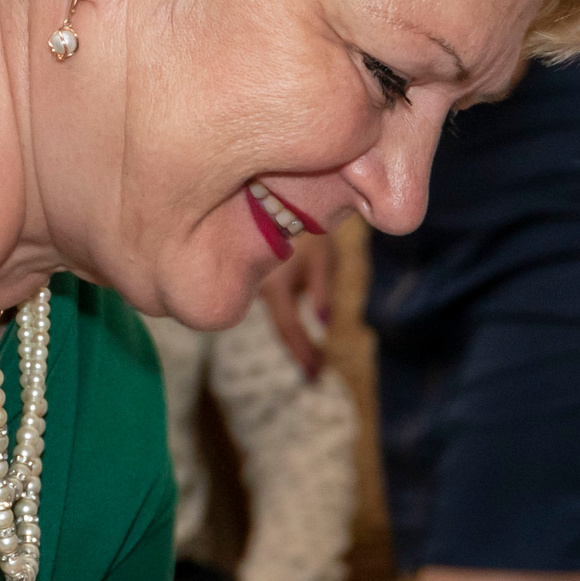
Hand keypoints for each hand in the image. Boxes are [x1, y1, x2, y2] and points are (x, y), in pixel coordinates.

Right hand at [258, 231, 335, 376]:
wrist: (278, 204)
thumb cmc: (308, 229)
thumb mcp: (320, 258)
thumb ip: (321, 291)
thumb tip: (324, 324)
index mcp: (274, 285)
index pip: (289, 328)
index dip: (303, 351)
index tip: (316, 373)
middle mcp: (259, 289)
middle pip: (280, 329)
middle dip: (299, 352)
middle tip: (315, 376)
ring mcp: (255, 287)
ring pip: (276, 320)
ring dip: (294, 341)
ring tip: (313, 363)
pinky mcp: (257, 282)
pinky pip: (275, 309)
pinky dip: (288, 324)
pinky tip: (301, 338)